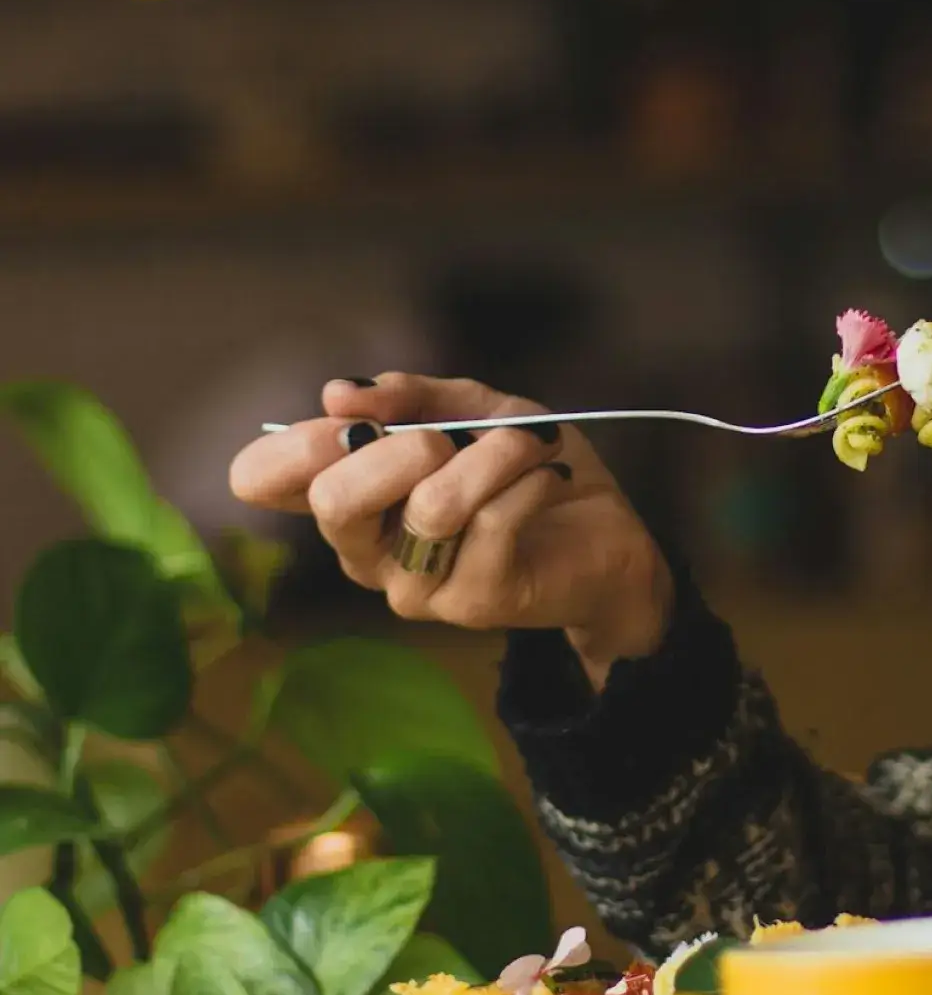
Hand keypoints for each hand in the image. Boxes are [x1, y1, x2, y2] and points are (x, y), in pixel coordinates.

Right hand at [229, 374, 673, 687]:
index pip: (260, 480)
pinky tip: (551, 477)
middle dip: (400, 447)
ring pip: (432, 506)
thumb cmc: (526, 470)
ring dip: (494, 456)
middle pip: (334, 500)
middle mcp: (365, 551)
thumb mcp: (473, 410)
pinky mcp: (473, 601)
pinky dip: (531, 481)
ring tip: (532, 444)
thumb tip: (339, 393)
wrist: (609, 536)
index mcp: (348, 498)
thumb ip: (410, 395)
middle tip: (449, 437)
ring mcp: (414, 586)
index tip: (352, 418)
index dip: (293, 443)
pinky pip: (494, 523)